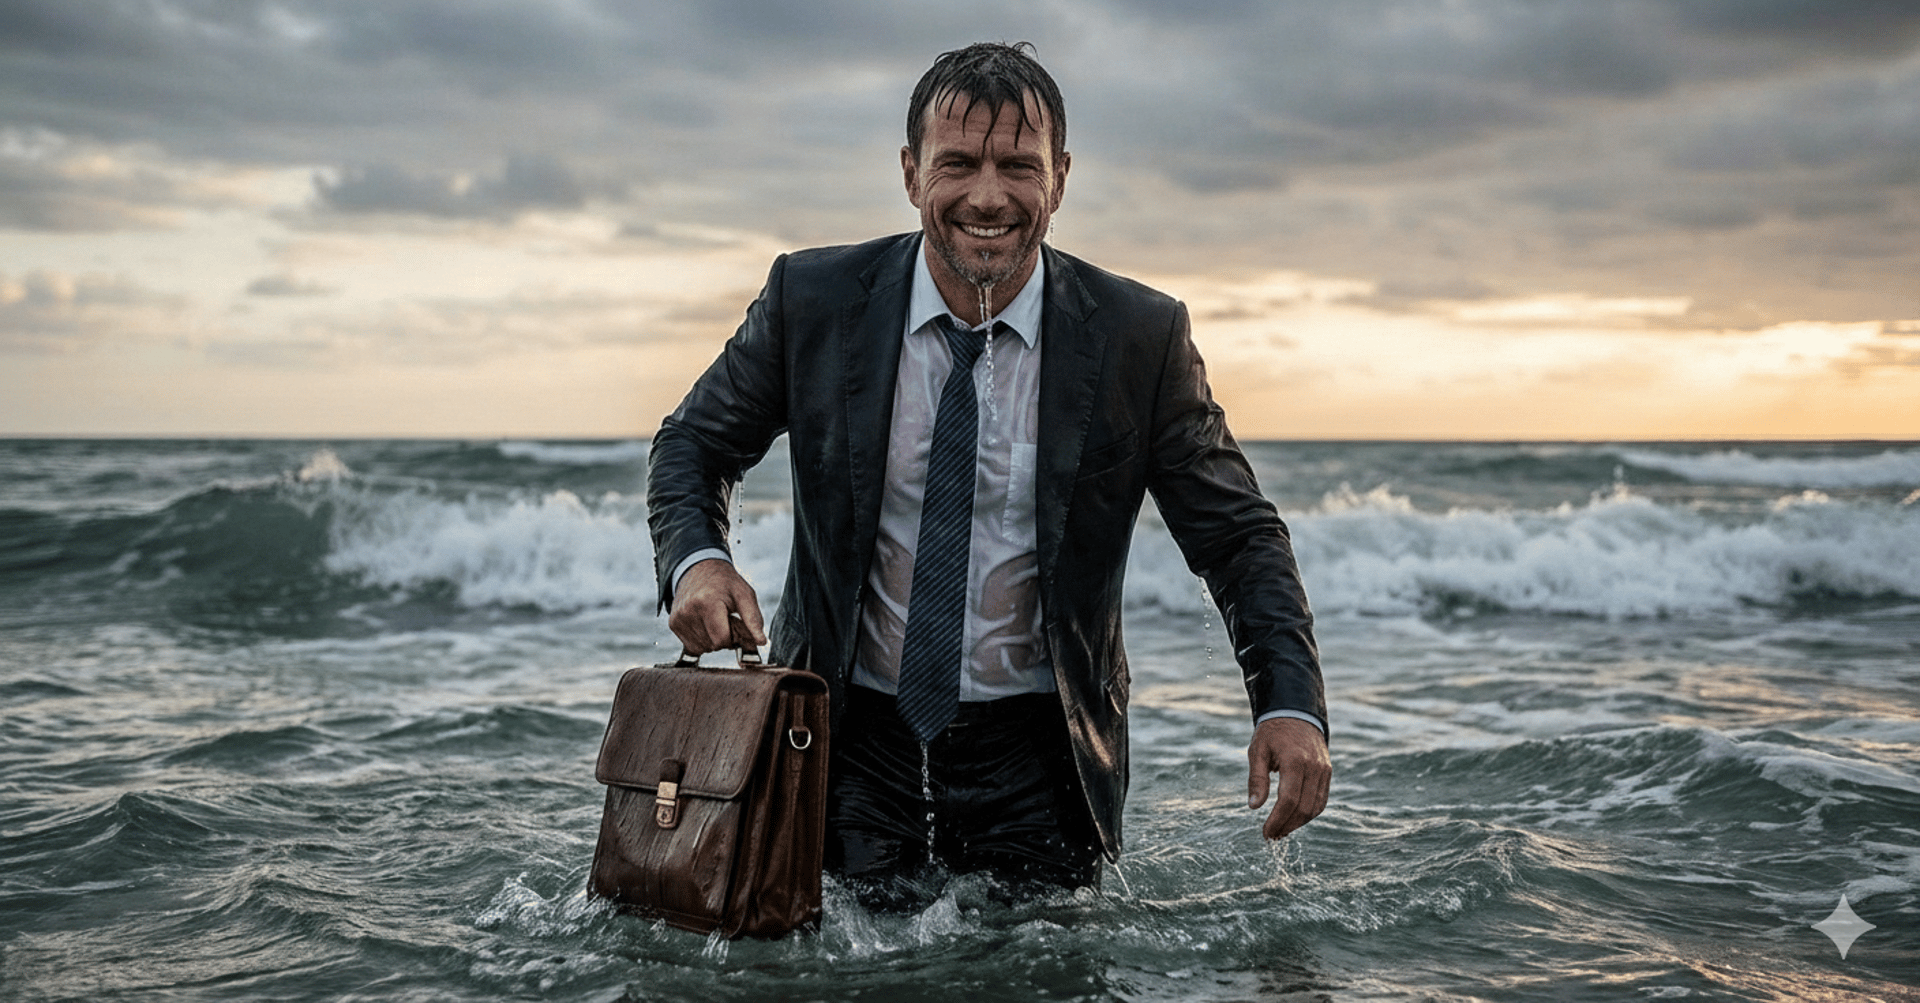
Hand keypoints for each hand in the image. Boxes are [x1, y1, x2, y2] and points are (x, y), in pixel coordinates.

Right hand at [666, 559, 767, 654]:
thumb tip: (762, 642)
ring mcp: (678, 618)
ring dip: (713, 639)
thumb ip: (754, 619)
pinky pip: (693, 646)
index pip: (723, 640)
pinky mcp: (673, 624)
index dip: (734, 636)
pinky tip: (705, 623)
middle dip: (725, 638)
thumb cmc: (725, 582)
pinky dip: (703, 639)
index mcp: (707, 602)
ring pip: (703, 648)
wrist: (698, 569)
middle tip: (726, 619)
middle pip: (714, 646)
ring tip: (715, 619)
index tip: (735, 622)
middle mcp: (688, 611)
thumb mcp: (744, 594)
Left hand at [1247, 716, 1330, 839]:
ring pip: (1315, 807)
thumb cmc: (1272, 733)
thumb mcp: (1257, 751)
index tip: (1266, 833)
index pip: (1289, 800)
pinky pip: (1321, 800)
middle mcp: (1314, 767)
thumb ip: (1256, 779)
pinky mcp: (1328, 772)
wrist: (1296, 714)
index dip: (1277, 820)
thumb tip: (1254, 806)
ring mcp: (1324, 770)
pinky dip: (1309, 813)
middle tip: (1271, 836)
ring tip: (1281, 831)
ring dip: (1298, 823)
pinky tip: (1293, 819)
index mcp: (1295, 761)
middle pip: (1303, 808)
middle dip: (1287, 826)